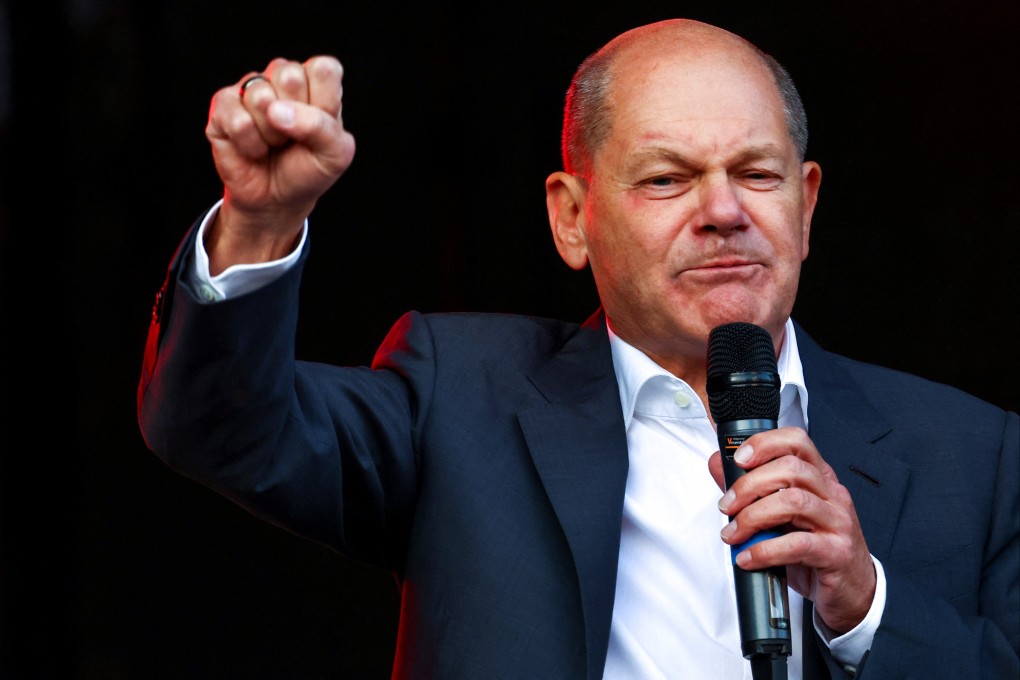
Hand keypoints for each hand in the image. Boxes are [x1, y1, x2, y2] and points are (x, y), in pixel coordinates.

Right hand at [204, 56, 356, 273]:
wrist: (277, 199)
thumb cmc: (308, 170)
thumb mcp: (335, 154)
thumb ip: (321, 127)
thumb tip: (275, 110)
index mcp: (315, 80)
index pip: (323, 68)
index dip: (325, 104)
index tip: (321, 128)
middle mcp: (281, 77)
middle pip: (290, 75)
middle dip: (296, 119)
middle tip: (294, 137)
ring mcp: (250, 89)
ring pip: (261, 98)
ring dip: (272, 135)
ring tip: (274, 144)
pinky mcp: (223, 106)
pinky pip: (237, 120)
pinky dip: (250, 145)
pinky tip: (254, 149)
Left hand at [708, 427, 875, 633]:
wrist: (850, 590)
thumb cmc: (814, 547)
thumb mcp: (780, 514)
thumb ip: (750, 488)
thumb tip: (718, 464)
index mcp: (819, 478)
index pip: (797, 442)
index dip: (765, 443)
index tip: (738, 459)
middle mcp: (832, 494)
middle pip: (791, 470)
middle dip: (749, 485)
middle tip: (726, 507)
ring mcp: (838, 522)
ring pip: (793, 502)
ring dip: (753, 517)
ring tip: (732, 534)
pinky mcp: (837, 553)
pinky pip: (798, 545)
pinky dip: (765, 550)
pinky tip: (748, 557)